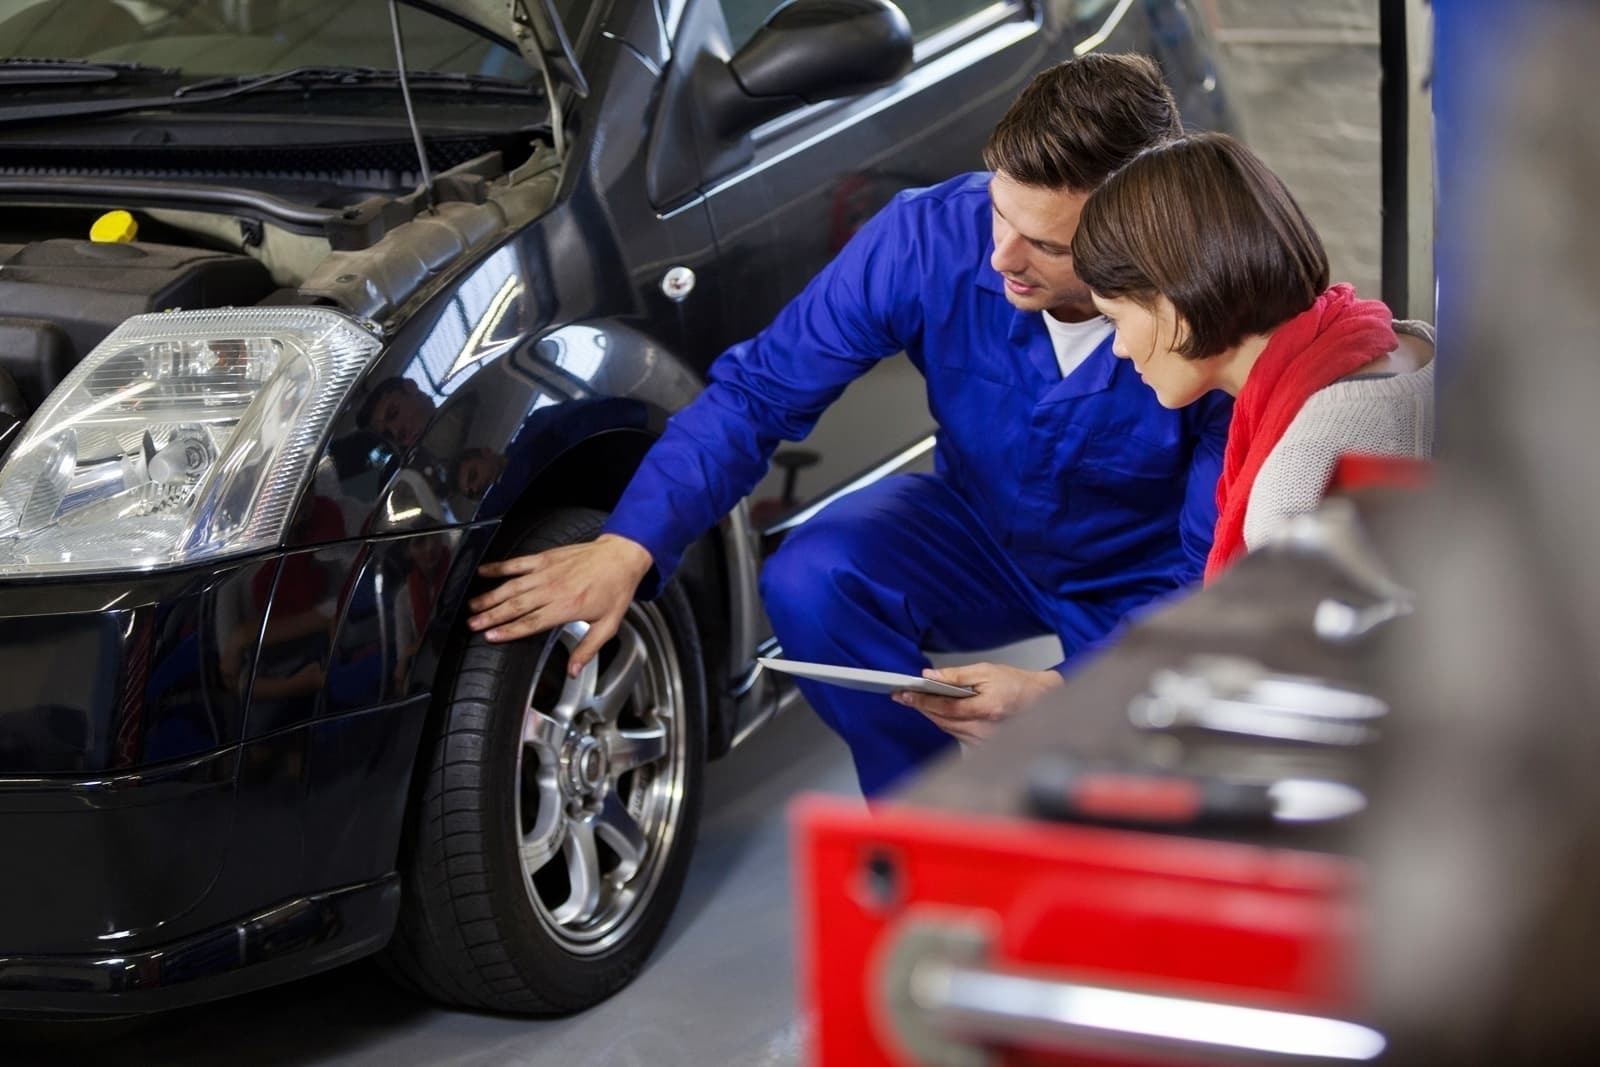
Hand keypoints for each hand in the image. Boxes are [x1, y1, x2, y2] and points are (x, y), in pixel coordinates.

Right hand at [468, 534, 652, 676]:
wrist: (621, 556)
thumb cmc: (615, 589)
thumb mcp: (608, 625)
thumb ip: (587, 649)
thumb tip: (572, 671)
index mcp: (567, 607)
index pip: (531, 623)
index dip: (509, 631)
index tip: (491, 637)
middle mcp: (553, 589)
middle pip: (516, 606)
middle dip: (491, 616)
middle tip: (472, 624)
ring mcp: (547, 572)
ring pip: (512, 586)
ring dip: (490, 596)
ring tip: (472, 606)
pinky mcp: (545, 558)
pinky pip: (517, 563)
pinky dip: (499, 568)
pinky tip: (483, 572)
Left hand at [893, 662, 1063, 744]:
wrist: (1039, 700)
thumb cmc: (1016, 684)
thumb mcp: (986, 671)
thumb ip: (957, 675)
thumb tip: (930, 676)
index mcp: (986, 709)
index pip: (946, 707)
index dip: (922, 700)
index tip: (904, 694)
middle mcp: (984, 730)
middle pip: (942, 720)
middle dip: (921, 706)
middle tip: (903, 695)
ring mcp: (983, 741)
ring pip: (946, 728)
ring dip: (930, 714)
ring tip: (916, 700)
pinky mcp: (982, 746)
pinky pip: (955, 733)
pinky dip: (944, 722)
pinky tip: (937, 711)